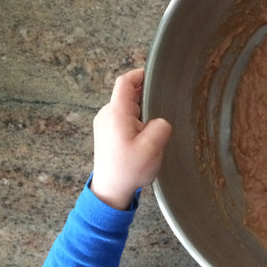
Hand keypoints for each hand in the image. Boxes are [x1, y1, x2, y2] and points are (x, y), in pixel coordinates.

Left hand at [90, 69, 171, 209]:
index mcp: (116, 113)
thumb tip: (160, 121)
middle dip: (146, 100)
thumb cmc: (129, 170)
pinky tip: (145, 140)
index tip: (154, 76)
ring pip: (127, 109)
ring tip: (153, 132)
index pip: (125, 82)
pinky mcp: (106, 135)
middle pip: (127, 95)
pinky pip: (123, 121)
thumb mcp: (152, 147)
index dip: (140, 75)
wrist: (110, 191)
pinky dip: (136, 124)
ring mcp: (104, 125)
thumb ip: (160, 126)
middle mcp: (107, 115)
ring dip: (142, 115)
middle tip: (162, 112)